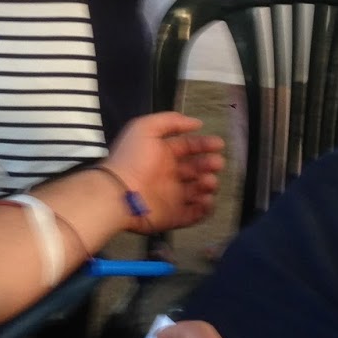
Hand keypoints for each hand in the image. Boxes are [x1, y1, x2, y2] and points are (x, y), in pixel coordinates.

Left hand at [105, 112, 222, 232]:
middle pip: (196, 169)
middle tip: (216, 164)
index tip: (219, 144)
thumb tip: (195, 123)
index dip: (204, 145)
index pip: (188, 147)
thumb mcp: (146, 128)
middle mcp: (168, 174)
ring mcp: (171, 196)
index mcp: (162, 154)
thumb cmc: (131, 159)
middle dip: (209, 165)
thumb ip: (170, 121)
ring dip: (208, 185)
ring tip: (208, 182)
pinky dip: (205, 209)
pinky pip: (195, 214)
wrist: (118, 192)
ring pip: (198, 191)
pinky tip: (207, 200)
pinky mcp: (173, 216)